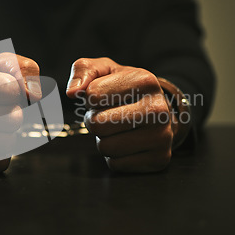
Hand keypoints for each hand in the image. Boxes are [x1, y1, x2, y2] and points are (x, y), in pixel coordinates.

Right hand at [0, 53, 40, 172]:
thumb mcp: (5, 66)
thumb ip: (25, 70)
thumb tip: (33, 95)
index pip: (10, 89)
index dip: (16, 90)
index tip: (4, 89)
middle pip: (12, 119)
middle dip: (15, 114)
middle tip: (0, 110)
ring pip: (6, 143)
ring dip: (9, 134)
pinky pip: (0, 163)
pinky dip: (2, 154)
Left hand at [66, 57, 178, 172]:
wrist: (158, 111)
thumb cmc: (125, 89)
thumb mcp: (104, 70)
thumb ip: (83, 70)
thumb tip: (72, 92)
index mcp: (145, 81)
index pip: (92, 95)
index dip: (91, 98)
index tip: (105, 96)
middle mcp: (158, 109)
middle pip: (97, 124)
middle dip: (94, 121)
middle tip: (107, 115)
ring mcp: (162, 136)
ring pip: (105, 147)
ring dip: (104, 139)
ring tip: (118, 129)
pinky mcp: (159, 159)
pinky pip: (116, 164)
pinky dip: (115, 156)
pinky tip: (128, 143)